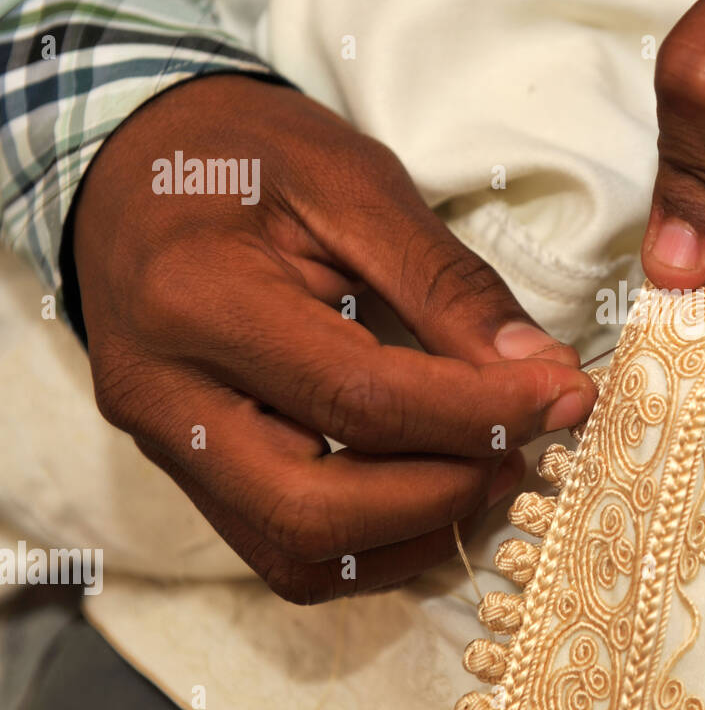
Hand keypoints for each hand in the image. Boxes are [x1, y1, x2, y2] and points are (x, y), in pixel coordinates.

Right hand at [74, 75, 595, 602]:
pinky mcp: (185, 470)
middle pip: (316, 510)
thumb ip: (447, 284)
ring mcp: (165, 446)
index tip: (565, 394)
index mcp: (200, 301)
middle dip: (445, 493)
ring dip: (414, 531)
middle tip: (522, 446)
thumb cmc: (247, 155)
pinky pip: (282, 551)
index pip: (361, 401)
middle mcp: (165, 396)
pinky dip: (374, 544)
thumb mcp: (355, 183)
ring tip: (487, 465)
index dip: (479, 412)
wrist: (134, 164)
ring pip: (297, 554)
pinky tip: (432, 489)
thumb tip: (540, 370)